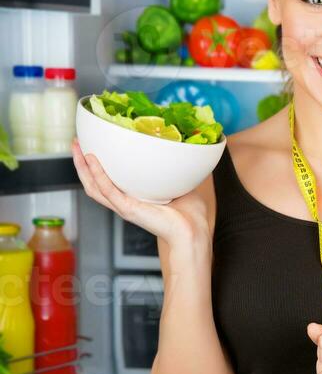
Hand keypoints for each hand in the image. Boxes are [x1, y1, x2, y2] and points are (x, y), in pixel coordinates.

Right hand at [72, 136, 210, 248]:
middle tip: (75, 142)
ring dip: (82, 167)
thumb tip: (179, 147)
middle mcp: (125, 203)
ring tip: (77, 148)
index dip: (95, 166)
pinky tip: (92, 160)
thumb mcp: (176, 183)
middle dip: (81, 163)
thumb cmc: (189, 214)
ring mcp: (124, 207)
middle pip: (93, 183)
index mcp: (133, 198)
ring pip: (94, 187)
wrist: (193, 231)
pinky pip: (108, 190)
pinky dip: (98, 175)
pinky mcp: (128, 210)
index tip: (90, 144)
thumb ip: (172, 168)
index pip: (106, 181)